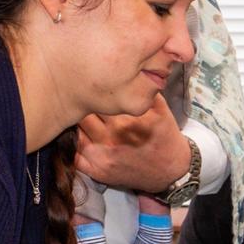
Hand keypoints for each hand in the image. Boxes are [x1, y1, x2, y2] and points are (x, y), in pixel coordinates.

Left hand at [74, 99, 189, 194]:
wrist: (171, 170)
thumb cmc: (164, 136)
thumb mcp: (161, 108)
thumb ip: (142, 89)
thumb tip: (124, 72)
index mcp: (127, 120)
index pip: (97, 99)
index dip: (93, 92)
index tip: (91, 88)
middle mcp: (113, 138)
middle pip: (82, 115)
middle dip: (82, 106)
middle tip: (82, 101)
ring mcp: (103, 157)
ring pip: (75, 132)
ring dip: (77, 124)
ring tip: (79, 118)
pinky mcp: (98, 172)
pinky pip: (74, 155)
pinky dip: (73, 145)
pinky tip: (81, 137)